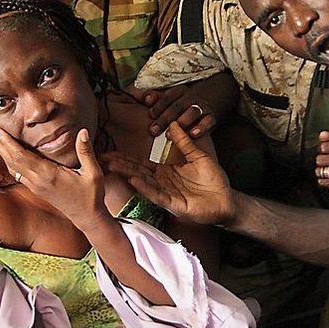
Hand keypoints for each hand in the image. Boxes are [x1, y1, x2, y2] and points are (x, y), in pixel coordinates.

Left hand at [0, 127, 108, 230]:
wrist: (86, 216)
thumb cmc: (90, 195)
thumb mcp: (93, 172)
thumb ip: (86, 151)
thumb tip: (83, 131)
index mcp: (48, 174)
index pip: (22, 156)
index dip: (8, 143)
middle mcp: (37, 181)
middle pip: (12, 161)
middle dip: (0, 145)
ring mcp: (35, 186)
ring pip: (13, 168)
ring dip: (3, 153)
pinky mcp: (36, 189)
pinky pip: (18, 174)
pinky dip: (10, 162)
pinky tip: (8, 155)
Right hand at [103, 122, 234, 225]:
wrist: (227, 200)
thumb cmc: (212, 180)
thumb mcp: (198, 156)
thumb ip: (184, 142)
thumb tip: (173, 124)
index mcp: (165, 171)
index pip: (140, 163)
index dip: (125, 157)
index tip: (109, 150)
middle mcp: (161, 182)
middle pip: (136, 171)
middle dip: (119, 164)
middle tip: (101, 157)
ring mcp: (166, 193)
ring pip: (143, 182)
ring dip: (127, 174)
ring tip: (111, 166)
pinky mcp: (174, 204)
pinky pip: (157, 194)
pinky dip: (145, 187)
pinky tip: (134, 180)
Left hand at [142, 85, 216, 138]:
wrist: (213, 99)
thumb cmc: (183, 103)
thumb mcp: (169, 97)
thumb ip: (151, 97)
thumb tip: (130, 91)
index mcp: (179, 92)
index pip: (167, 96)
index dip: (158, 105)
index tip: (149, 115)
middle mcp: (190, 98)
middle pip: (176, 106)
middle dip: (164, 118)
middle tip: (153, 131)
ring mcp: (202, 107)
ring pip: (192, 112)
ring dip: (181, 122)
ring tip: (169, 134)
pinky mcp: (212, 117)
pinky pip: (208, 121)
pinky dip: (201, 127)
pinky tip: (192, 134)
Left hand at [315, 131, 328, 188]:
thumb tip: (322, 135)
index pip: (323, 148)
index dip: (322, 148)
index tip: (325, 148)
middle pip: (321, 160)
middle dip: (321, 158)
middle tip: (326, 158)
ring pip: (322, 171)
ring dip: (321, 170)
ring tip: (325, 167)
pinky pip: (327, 182)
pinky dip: (323, 180)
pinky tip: (324, 177)